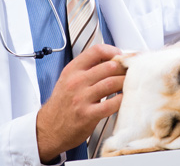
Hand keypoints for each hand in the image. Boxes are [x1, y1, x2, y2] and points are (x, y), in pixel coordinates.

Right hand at [36, 44, 124, 161]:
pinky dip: (123, 100)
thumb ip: (86, 69)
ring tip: (130, 85)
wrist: (48, 129)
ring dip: (126, 83)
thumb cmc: (61, 105)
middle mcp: (76, 82)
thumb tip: (110, 60)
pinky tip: (125, 99)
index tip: (121, 56)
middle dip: (124, 68)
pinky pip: (112, 103)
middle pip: (110, 66)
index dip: (113, 51)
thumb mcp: (68, 80)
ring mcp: (82, 98)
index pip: (97, 51)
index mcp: (72, 70)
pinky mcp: (88, 114)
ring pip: (113, 82)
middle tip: (131, 71)